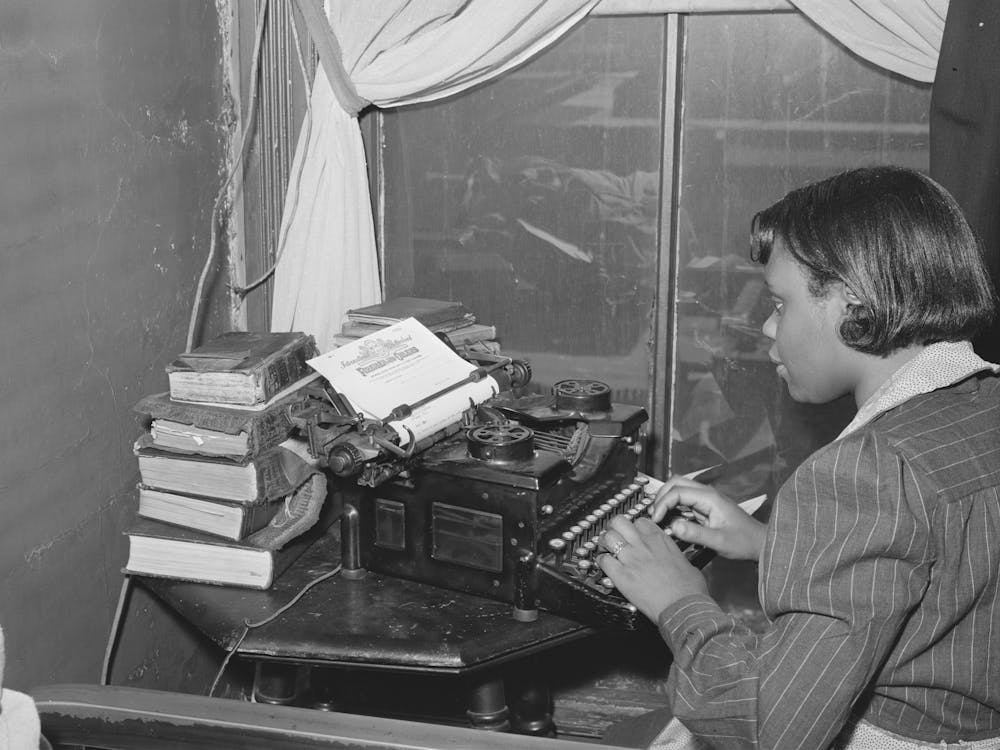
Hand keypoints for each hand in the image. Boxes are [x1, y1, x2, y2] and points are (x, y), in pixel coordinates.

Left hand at [597, 515, 708, 621]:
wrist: (684, 607)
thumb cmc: (690, 590)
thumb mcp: (687, 563)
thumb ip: (675, 555)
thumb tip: (675, 559)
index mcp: (660, 539)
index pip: (639, 521)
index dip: (634, 527)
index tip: (633, 534)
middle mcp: (644, 545)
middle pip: (619, 522)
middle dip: (614, 528)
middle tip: (614, 536)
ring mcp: (631, 558)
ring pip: (608, 537)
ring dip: (605, 543)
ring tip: (607, 549)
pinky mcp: (622, 575)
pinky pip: (603, 560)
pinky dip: (601, 561)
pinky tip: (605, 565)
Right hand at [650, 476, 765, 561]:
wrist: (759, 543)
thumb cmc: (744, 541)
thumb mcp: (719, 541)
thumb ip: (695, 534)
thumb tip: (673, 526)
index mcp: (710, 497)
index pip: (678, 492)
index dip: (663, 504)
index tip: (656, 519)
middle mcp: (707, 494)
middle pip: (676, 483)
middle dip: (661, 496)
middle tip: (654, 514)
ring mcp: (706, 499)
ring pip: (679, 489)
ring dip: (666, 499)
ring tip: (659, 516)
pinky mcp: (705, 506)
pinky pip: (684, 500)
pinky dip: (673, 506)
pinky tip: (671, 519)